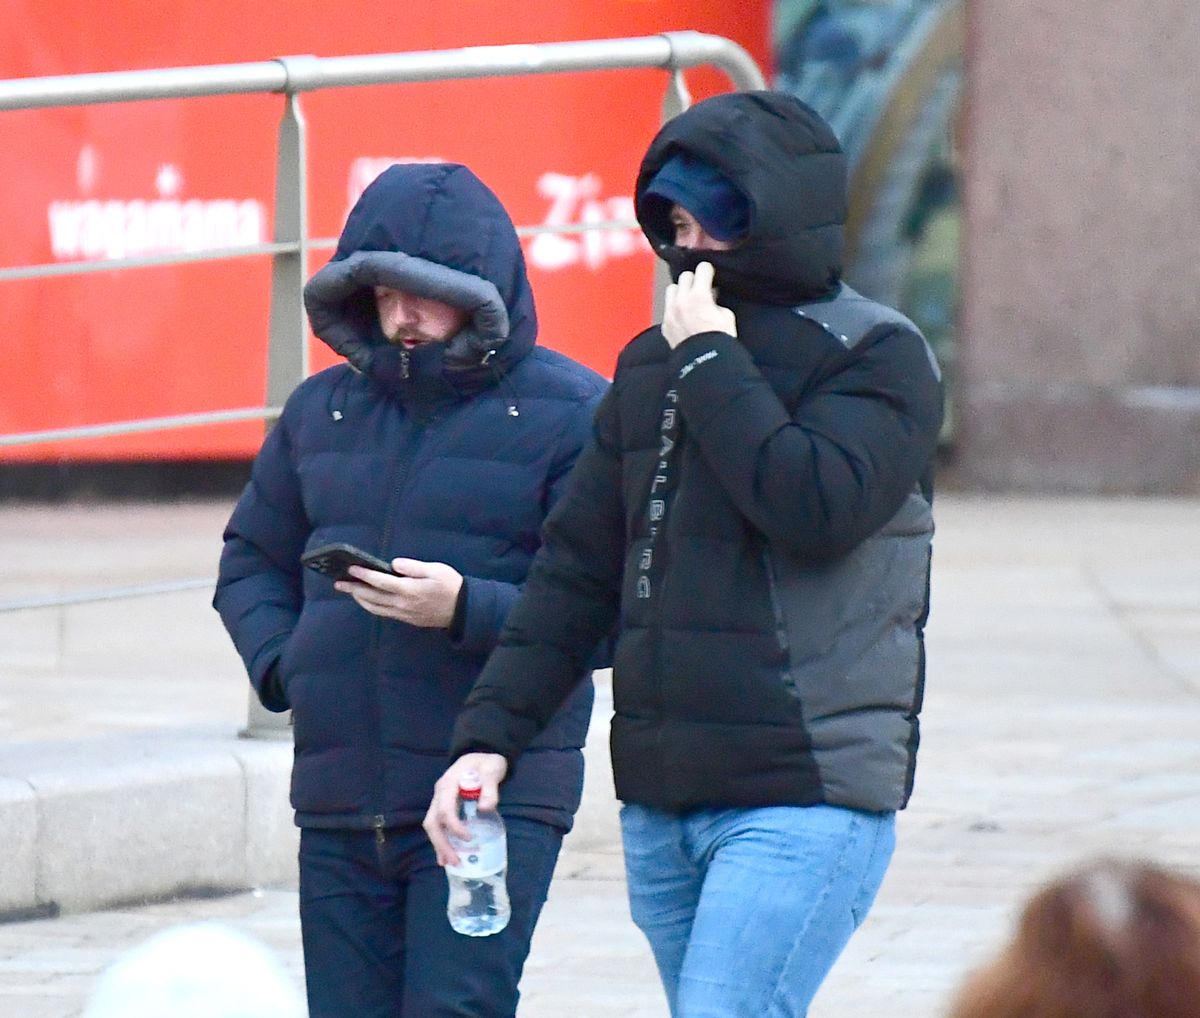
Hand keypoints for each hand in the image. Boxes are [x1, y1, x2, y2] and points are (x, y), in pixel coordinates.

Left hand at [335, 558, 462, 627]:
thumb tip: (394, 564)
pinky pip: (383, 613)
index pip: (380, 582)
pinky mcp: (406, 619)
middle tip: (339, 582)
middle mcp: (403, 604)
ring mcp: (403, 613)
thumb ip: (414, 567)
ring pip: (375, 607)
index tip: (351, 568)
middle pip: (372, 597)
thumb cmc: (451, 586)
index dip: (364, 575)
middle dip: (354, 589)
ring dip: (359, 599)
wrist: (462, 610)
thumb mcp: (437, 570)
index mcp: (410, 590)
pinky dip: (371, 606)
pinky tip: (366, 600)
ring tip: (348, 591)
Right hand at [423, 752, 508, 865]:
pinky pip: (439, 825)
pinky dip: (442, 840)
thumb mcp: (492, 770)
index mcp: (448, 784)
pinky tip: (447, 855)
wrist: (481, 754)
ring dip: (439, 845)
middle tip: (455, 861)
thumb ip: (490, 787)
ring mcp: (440, 800)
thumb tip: (485, 808)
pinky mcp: (444, 806)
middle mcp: (439, 793)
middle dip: (441, 843)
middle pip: (432, 822)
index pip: (445, 810)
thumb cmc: (486, 762)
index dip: (454, 827)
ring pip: (433, 825)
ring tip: (450, 863)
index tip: (469, 838)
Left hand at [662, 261, 736, 348]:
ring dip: (680, 292)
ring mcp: (670, 313)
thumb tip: (711, 296)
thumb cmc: (719, 340)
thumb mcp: (727, 316)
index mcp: (699, 296)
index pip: (702, 268)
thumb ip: (716, 301)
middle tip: (700, 289)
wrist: (705, 363)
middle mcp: (681, 301)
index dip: (708, 271)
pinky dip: (674, 309)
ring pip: (671, 289)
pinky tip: (683, 317)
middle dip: (694, 281)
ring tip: (688, 301)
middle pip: (684, 276)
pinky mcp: (665, 325)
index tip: (710, 276)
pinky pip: (667, 308)